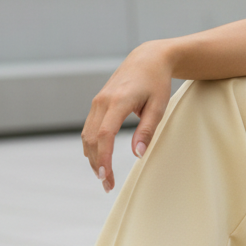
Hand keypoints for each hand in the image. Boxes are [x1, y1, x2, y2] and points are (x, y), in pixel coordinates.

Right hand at [81, 41, 173, 191]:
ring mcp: (97, 102)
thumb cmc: (156, 83)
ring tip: (104, 177)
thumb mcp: (159, 106)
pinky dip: (92, 146)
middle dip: (97, 164)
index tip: (107, 177)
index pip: (105, 134)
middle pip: (92, 139)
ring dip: (92, 158)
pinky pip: (89, 128)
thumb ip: (147, 130)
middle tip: (108, 185)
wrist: (147, 59)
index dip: (104, 158)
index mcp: (118, 101)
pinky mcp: (97, 104)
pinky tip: (98, 160)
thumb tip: (137, 154)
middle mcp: (102, 101)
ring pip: (87, 135)